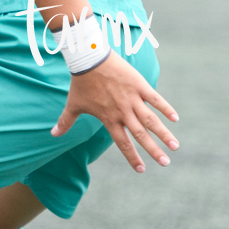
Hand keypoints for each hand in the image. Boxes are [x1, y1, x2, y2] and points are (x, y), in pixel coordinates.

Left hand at [50, 50, 178, 172]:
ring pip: (152, 120)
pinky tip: (175, 118)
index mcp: (109, 119)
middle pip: (141, 135)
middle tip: (166, 163)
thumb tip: (53, 134)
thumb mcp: (73, 104)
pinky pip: (155, 99)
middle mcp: (123, 112)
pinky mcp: (139, 85)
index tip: (142, 169)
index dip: (132, 157)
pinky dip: (166, 108)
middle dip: (154, 150)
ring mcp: (132, 99)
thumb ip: (65, 121)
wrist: (89, 59)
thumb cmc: (80, 83)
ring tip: (176, 146)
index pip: (123, 143)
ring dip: (164, 134)